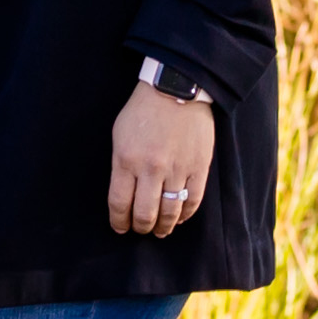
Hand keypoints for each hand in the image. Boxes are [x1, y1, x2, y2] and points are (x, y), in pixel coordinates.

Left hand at [107, 81, 216, 236]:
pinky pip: (193, 201)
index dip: (119, 222)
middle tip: (140, 229)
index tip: (120, 228)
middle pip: (144, 214)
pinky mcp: (198, 167)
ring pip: (169, 212)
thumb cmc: (143, 111)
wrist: (176, 88)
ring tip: (160, 230)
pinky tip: (178, 218)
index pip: (120, 204)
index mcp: (126, 160)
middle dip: (141, 227)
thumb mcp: (119, 135)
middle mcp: (151, 168)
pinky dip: (185, 215)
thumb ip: (121, 166)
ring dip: (163, 227)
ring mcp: (177, 169)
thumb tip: (124, 195)